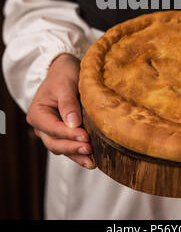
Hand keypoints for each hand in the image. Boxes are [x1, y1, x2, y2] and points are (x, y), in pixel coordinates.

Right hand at [26, 53, 94, 169]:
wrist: (64, 70)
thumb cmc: (63, 74)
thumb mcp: (66, 84)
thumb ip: (68, 104)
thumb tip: (73, 124)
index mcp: (37, 114)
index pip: (53, 129)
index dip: (69, 135)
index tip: (86, 137)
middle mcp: (41, 126)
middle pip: (55, 143)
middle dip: (73, 148)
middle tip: (90, 150)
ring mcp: (51, 131)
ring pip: (61, 148)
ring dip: (76, 155)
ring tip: (92, 161)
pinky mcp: (62, 132)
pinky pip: (68, 145)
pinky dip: (78, 152)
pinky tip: (91, 159)